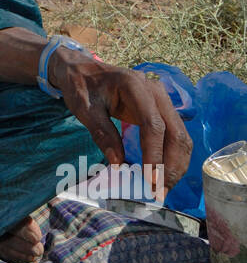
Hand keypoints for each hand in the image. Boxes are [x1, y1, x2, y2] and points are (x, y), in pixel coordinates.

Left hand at [49, 50, 192, 201]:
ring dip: (176, 164)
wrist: (82, 70)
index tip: (150, 179)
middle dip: (171, 165)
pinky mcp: (162, 111)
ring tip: (164, 188)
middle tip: (160, 192)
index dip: (154, 154)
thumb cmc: (81, 87)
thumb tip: (118, 164)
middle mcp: (156, 92)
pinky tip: (164, 174)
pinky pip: (175, 135)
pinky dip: (173, 156)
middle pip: (175, 132)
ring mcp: (162, 101)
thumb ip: (103, 134)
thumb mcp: (85, 109)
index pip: (153, 125)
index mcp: (135, 87)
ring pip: (181, 135)